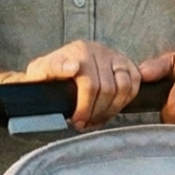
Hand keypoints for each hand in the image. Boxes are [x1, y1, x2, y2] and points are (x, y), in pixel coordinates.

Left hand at [12, 39, 140, 128]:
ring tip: (97, 119)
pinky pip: (134, 83)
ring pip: (123, 87)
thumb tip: (72, 67)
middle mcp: (98, 50)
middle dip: (95, 113)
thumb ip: (51, 68)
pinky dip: (125, 99)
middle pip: (107, 89)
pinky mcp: (125, 62)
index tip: (77, 121)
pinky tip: (110, 108)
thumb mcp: (39, 71)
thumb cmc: (49, 74)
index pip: (89, 83)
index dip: (84, 107)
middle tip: (84, 125)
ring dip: (111, 109)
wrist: (59, 67)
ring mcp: (113, 55)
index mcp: (77, 51)